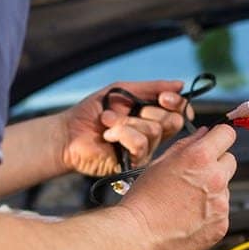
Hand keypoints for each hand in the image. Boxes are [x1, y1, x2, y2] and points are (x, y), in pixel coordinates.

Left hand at [57, 80, 191, 176]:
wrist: (68, 132)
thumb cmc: (91, 113)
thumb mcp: (121, 91)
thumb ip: (151, 88)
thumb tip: (180, 84)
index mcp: (151, 118)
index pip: (179, 112)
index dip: (178, 104)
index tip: (163, 97)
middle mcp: (151, 136)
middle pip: (173, 122)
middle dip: (150, 111)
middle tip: (129, 110)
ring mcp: (143, 152)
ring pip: (154, 132)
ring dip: (126, 122)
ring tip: (107, 122)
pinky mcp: (132, 164)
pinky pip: (140, 145)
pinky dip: (123, 134)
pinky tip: (108, 136)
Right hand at [118, 125, 237, 249]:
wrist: (139, 235)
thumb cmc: (143, 201)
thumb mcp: (159, 163)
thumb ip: (185, 145)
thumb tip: (203, 135)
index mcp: (199, 158)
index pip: (227, 134)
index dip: (220, 137)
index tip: (216, 142)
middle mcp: (215, 178)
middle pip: (230, 161)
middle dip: (216, 164)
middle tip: (194, 176)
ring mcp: (221, 204)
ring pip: (225, 188)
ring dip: (212, 190)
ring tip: (186, 201)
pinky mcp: (221, 225)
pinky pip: (222, 211)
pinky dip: (210, 213)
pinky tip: (189, 216)